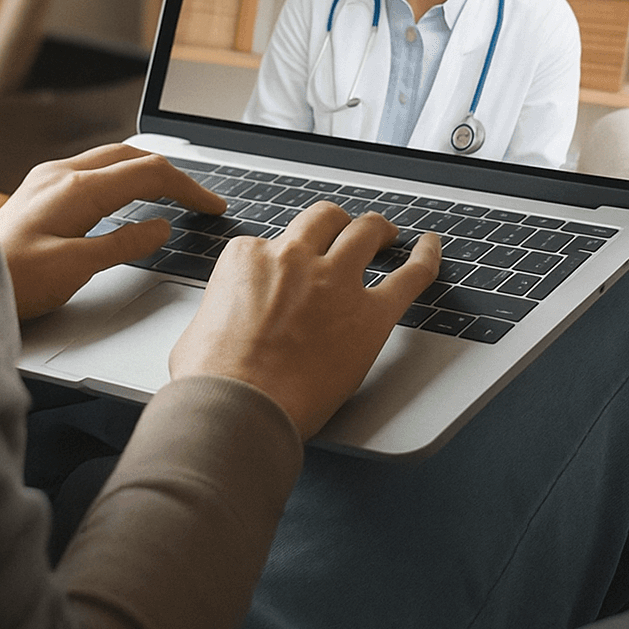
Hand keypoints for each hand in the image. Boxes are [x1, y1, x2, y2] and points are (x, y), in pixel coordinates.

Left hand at [0, 145, 225, 320]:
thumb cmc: (13, 281)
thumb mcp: (75, 270)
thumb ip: (122, 245)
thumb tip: (161, 227)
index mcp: (76, 190)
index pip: (149, 174)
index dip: (188, 188)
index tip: (212, 206)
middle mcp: (62, 174)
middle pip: (133, 156)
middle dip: (173, 174)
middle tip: (200, 200)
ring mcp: (48, 178)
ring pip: (112, 158)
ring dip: (147, 171)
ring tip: (174, 194)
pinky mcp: (40, 189)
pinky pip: (92, 169)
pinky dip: (123, 176)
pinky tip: (127, 195)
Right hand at [169, 203, 441, 438]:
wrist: (237, 408)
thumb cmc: (212, 380)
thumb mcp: (197, 330)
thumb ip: (219, 314)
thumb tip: (220, 327)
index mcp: (249, 258)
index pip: (274, 243)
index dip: (284, 259)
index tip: (290, 274)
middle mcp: (294, 259)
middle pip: (323, 220)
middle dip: (336, 223)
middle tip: (346, 231)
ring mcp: (335, 282)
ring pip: (365, 232)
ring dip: (377, 229)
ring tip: (386, 234)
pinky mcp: (370, 315)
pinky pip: (409, 276)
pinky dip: (426, 258)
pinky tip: (431, 248)